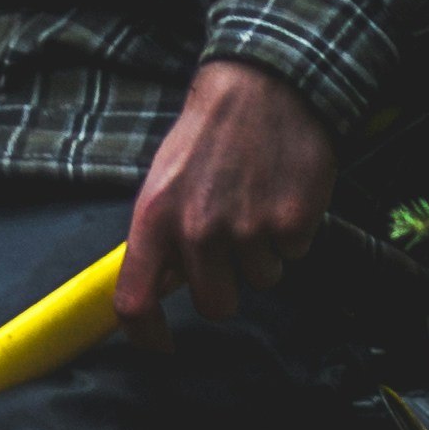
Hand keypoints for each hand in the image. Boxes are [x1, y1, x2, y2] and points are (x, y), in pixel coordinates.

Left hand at [113, 59, 336, 342]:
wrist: (265, 85)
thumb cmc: (211, 132)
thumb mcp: (164, 178)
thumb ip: (161, 234)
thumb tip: (162, 286)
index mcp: (154, 218)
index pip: (134, 301)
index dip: (147, 336)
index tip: (163, 344)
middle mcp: (197, 229)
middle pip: (215, 305)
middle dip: (227, 285)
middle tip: (233, 244)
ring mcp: (246, 229)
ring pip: (261, 281)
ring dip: (264, 253)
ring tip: (257, 201)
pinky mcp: (291, 222)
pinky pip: (294, 254)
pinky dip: (292, 232)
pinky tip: (281, 192)